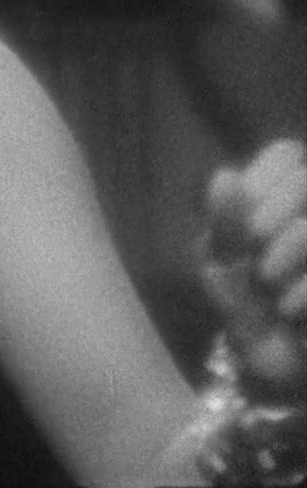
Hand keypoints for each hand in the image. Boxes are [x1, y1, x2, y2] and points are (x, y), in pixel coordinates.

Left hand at [202, 138, 306, 396]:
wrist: (275, 369)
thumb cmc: (246, 306)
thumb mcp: (224, 265)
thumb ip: (225, 223)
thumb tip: (226, 174)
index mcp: (285, 198)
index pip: (287, 153)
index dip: (265, 179)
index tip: (246, 221)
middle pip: (304, 179)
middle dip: (269, 216)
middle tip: (253, 254)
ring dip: (287, 251)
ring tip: (269, 284)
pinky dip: (304, 290)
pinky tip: (290, 309)